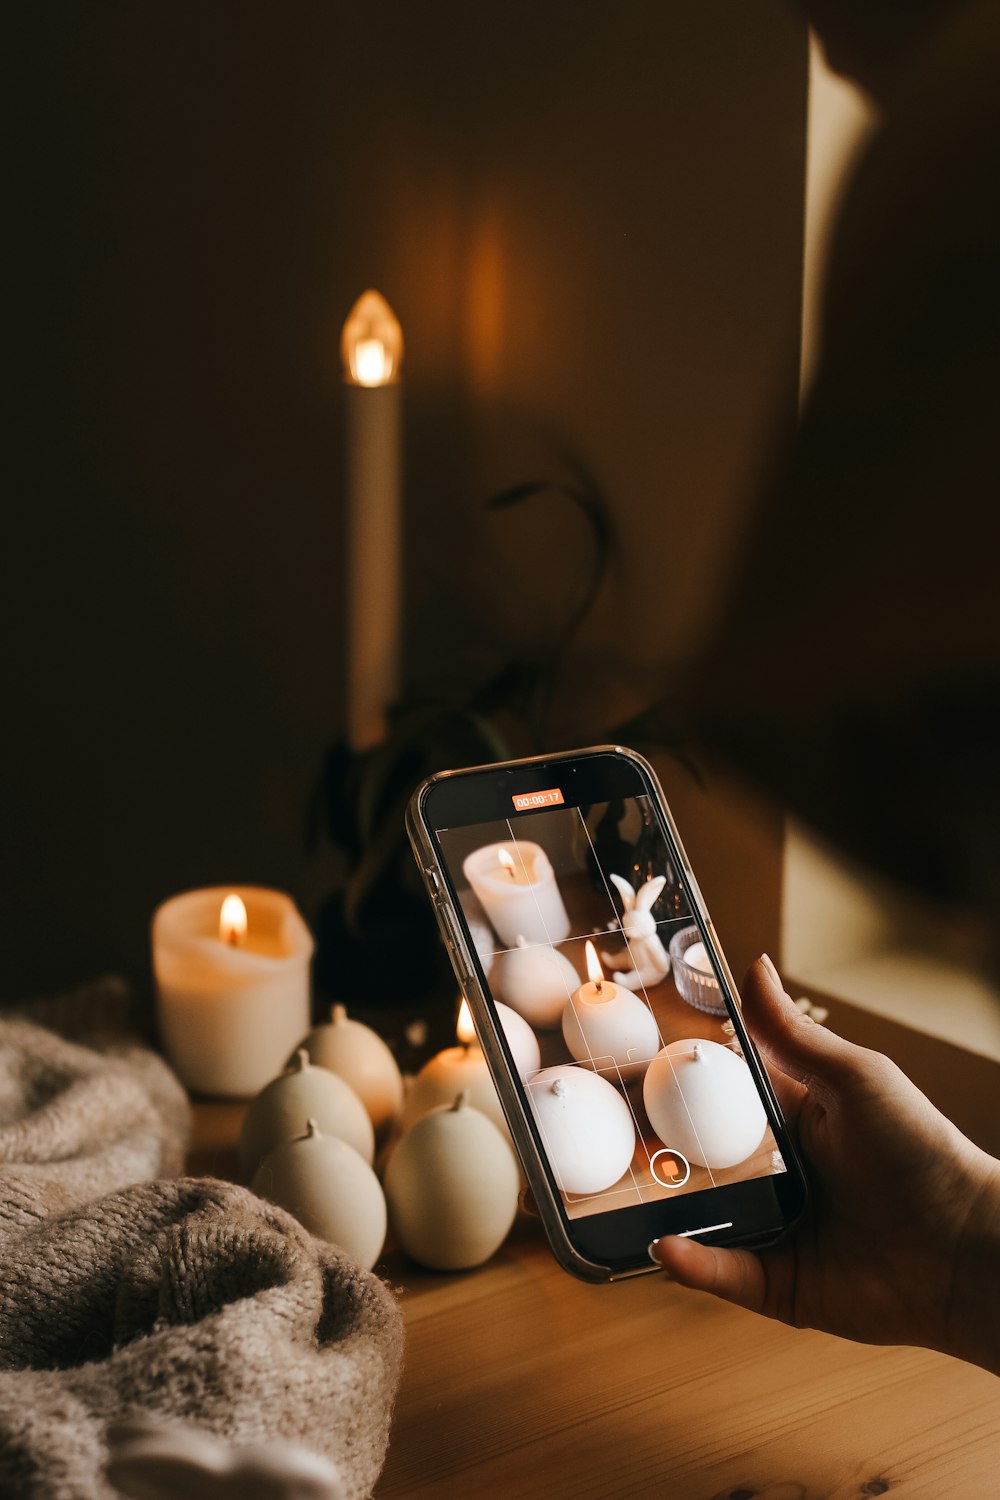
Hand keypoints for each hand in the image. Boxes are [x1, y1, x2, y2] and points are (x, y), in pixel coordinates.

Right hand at [651, 956, 999, 1373]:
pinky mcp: (777, 1282)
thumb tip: (753, 966)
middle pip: (698, 1155)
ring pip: (700, 1215)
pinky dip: (691, 1262)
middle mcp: (776, 1174)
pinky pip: (722, 1271)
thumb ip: (793, 1033)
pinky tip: (665, 1245)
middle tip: (603, 1127)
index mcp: (792, 1119)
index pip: (722, 1094)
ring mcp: (773, 1227)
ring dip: (659, 1205)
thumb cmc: (923, 1151)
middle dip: (653, 1143)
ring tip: (616, 1190)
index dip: (677, 1079)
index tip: (627, 1058)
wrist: (966, 1248)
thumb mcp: (855, 1078)